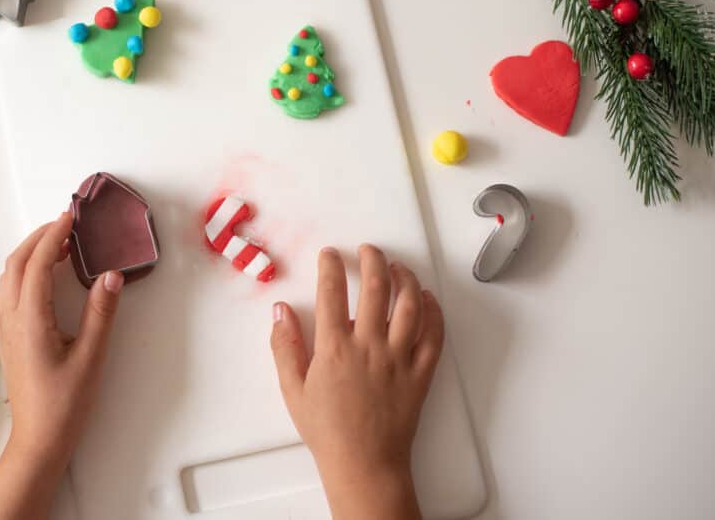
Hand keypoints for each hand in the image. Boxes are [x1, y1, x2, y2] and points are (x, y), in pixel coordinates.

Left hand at [0, 214, 123, 518]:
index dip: (53, 235)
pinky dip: (22, 274)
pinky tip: (39, 279)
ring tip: (58, 246)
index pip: (37, 263)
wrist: (38, 440)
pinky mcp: (6, 338)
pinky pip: (7, 294)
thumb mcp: (91, 357)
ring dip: (30, 254)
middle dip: (39, 237)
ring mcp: (4, 328)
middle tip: (66, 223)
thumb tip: (111, 275)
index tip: (70, 216)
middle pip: (17, 263)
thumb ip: (101, 313)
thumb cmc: (65, 403)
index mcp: (30, 318)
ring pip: (9, 277)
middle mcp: (11, 317)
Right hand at [270, 245, 443, 519]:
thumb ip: (285, 346)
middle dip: (372, 260)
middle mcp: (369, 346)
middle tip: (368, 250)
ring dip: (404, 279)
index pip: (332, 293)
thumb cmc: (327, 431)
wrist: (364, 464)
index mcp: (334, 348)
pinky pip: (434, 336)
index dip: (330, 267)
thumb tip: (280, 311)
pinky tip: (426, 299)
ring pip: (409, 306)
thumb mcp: (293, 389)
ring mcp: (398, 358)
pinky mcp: (420, 373)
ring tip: (398, 267)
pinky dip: (433, 312)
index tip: (330, 255)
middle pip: (375, 288)